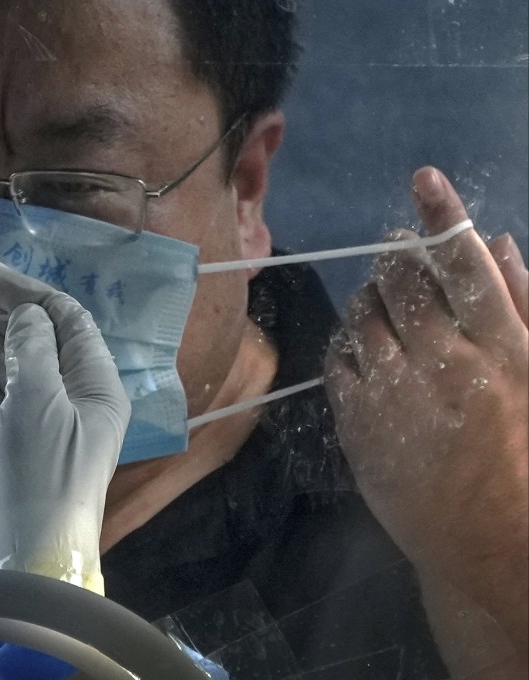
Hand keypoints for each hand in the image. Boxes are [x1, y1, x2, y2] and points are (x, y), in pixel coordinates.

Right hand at [0, 255, 130, 594]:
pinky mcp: (18, 447)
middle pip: (38, 339)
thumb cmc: (43, 472)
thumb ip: (30, 348)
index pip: (64, 319)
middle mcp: (76, 398)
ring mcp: (46, 423)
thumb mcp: (38, 401)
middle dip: (1, 310)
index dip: (22, 290)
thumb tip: (25, 313)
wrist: (28, 555)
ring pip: (13, 370)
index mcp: (96, 384)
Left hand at [325, 168, 527, 665]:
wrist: (484, 544)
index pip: (468, 269)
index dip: (444, 218)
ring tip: (385, 306)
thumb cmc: (523, 458)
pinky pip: (338, 359)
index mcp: (504, 352)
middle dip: (396, 262)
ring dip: (370, 299)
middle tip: (397, 257)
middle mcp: (446, 365)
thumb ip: (522, 308)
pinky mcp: (358, 421)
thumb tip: (498, 245)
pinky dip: (347, 342)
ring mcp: (396, 394)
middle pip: (404, 285)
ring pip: (364, 317)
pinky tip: (363, 346)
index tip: (423, 179)